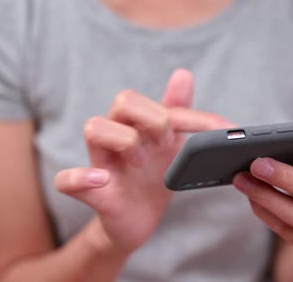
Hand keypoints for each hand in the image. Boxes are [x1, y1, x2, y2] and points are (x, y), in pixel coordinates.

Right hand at [54, 69, 232, 253]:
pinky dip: (80, 178)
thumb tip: (183, 73)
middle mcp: (118, 136)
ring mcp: (102, 163)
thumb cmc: (153, 176)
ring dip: (126, 141)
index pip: (159, 102)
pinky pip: (66, 180)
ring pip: (94, 128)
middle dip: (154, 118)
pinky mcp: (92, 193)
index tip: (226, 130)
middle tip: (169, 143)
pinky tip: (102, 179)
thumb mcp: (172, 144)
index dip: (194, 116)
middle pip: (124, 100)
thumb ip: (177, 111)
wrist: (139, 220)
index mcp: (140, 124)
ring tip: (142, 163)